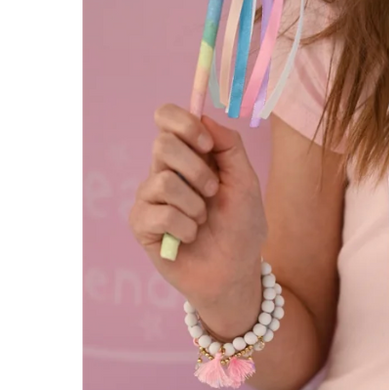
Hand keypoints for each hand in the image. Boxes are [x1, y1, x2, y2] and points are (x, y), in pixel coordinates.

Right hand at [129, 107, 267, 316]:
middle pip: (163, 144)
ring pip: (163, 181)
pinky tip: (189, 237)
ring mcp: (150, 198)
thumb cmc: (241, 227)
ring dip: (195, 205)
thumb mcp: (246, 182)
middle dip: (198, 170)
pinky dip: (185, 227)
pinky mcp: (141, 224)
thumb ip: (230, 147)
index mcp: (188, 155)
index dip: (183, 123)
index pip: (166, 117)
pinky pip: (159, 213)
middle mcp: (164, 171)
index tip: (207, 146)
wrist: (235, 271)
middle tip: (214, 192)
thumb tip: (205, 118)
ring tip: (203, 221)